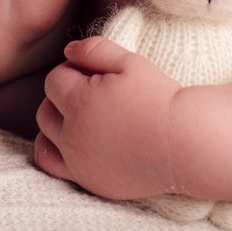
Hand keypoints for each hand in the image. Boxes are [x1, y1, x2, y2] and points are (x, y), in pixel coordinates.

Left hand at [35, 37, 180, 200]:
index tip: (95, 75)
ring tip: (82, 117)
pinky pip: (52, 166)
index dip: (73, 72)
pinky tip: (75, 142)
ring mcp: (78, 161)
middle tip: (90, 95)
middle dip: (61, 97)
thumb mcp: (131, 62)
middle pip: (45, 109)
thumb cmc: (161, 98)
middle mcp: (71, 135)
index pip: (54, 80)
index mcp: (79, 102)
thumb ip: (94, 50)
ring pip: (45, 137)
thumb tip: (68, 50)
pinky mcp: (88, 180)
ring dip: (56, 123)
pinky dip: (55, 151)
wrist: (186, 143)